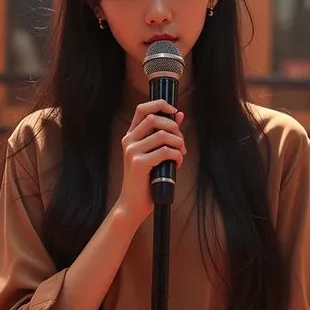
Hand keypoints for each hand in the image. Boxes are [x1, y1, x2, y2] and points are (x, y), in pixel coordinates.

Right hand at [116, 101, 185, 227]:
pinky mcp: (139, 163)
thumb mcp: (155, 154)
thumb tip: (179, 114)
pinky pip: (165, 151)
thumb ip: (165, 134)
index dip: (160, 104)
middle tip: (181, 142)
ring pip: (162, 135)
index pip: (142, 109)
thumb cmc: (146, 180)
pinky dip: (177, 156)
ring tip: (181, 154)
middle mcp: (129, 141)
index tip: (174, 111)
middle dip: (174, 127)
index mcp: (131, 136)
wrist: (133, 204)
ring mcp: (132, 152)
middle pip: (154, 118)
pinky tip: (177, 164)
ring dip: (178, 143)